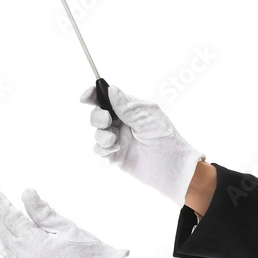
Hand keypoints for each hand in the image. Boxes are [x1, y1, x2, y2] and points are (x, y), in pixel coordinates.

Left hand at [0, 186, 128, 257]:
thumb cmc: (88, 253)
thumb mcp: (66, 226)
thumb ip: (43, 211)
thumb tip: (25, 193)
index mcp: (33, 244)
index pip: (10, 217)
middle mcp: (25, 257)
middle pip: (5, 230)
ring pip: (5, 244)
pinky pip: (9, 257)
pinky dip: (1, 246)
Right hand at [80, 83, 205, 206]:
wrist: (172, 167)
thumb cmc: (166, 139)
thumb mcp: (147, 119)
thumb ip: (126, 106)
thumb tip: (111, 89)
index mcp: (131, 109)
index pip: (108, 97)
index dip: (94, 95)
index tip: (85, 97)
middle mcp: (122, 122)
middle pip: (98, 114)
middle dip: (97, 116)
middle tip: (106, 121)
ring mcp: (118, 138)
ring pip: (97, 132)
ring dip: (101, 134)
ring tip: (113, 140)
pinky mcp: (116, 155)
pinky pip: (99, 149)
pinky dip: (103, 148)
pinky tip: (115, 150)